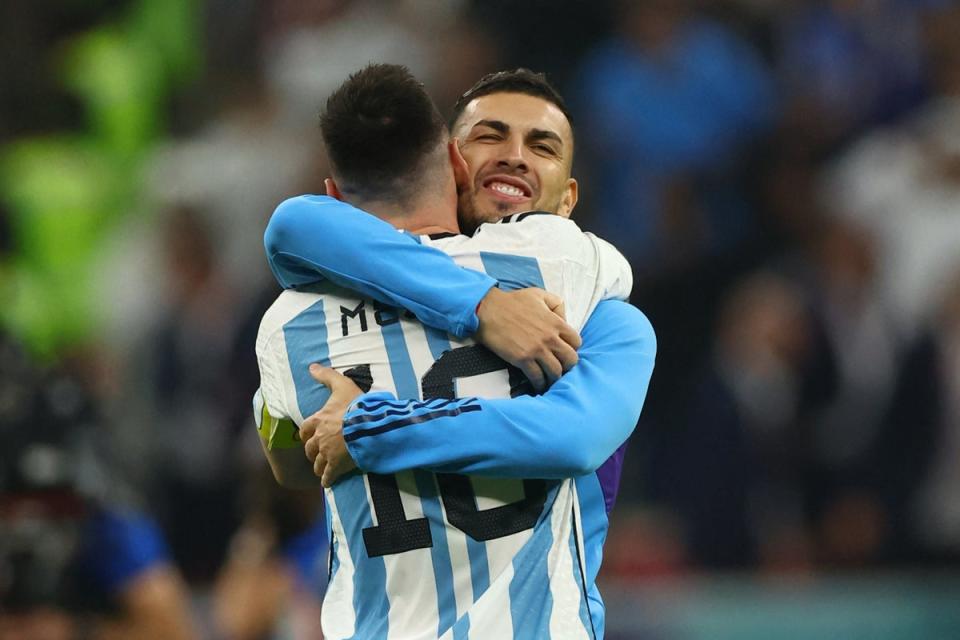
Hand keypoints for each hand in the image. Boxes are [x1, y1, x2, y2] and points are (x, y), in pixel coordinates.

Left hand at [301, 364, 361, 486]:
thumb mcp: (342, 385)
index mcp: (318, 421)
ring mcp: (328, 454)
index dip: (306, 434)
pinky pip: (328, 476)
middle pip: (309, 449)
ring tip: (322, 468)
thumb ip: (327, 376)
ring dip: (319, 466)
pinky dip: (327, 480)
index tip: (308, 437)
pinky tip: (328, 482)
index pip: (305, 430)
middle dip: (312, 452)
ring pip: (317, 464)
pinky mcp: (337, 466)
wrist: (368, 426)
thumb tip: (312, 367)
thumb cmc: (356, 406)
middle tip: (317, 453)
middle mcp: (319, 439)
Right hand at [475, 287, 580, 390]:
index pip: (577, 342)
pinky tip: (538, 384)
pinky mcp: (523, 359)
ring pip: (556, 372)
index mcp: (556, 323)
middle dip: (567, 365)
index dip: (572, 348)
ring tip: (550, 379)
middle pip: (571, 360)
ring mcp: (537, 350)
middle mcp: (550, 338)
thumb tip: (564, 319)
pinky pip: (537, 377)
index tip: (564, 351)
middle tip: (560, 367)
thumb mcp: (539, 294)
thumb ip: (556, 304)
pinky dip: (539, 383)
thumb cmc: (512, 301)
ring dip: (554, 377)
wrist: (488, 310)